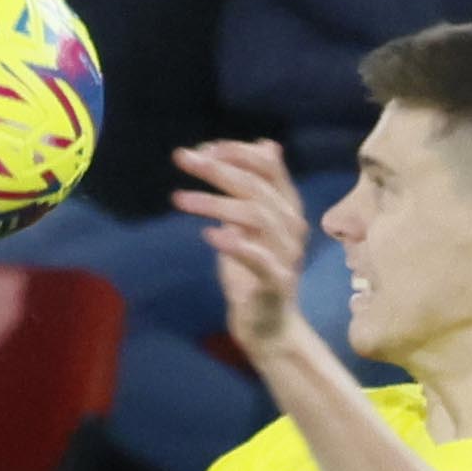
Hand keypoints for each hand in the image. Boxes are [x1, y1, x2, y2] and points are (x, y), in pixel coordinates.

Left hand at [171, 140, 310, 357]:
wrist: (268, 326)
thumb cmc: (254, 273)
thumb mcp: (251, 224)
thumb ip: (255, 188)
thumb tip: (265, 144)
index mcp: (287, 207)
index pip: (268, 166)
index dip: (236, 152)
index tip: (202, 149)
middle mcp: (292, 226)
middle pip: (256, 187)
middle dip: (217, 169)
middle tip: (183, 159)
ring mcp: (287, 255)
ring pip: (255, 217)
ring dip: (214, 203)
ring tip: (179, 199)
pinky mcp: (276, 283)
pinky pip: (259, 260)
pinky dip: (234, 245)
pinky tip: (208, 235)